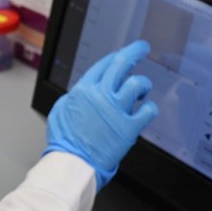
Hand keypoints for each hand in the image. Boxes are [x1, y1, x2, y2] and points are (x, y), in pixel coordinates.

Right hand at [44, 40, 159, 189]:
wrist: (72, 162)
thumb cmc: (65, 141)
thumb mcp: (61, 110)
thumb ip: (75, 97)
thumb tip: (84, 92)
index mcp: (84, 90)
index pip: (105, 64)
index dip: (118, 55)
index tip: (126, 52)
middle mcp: (101, 96)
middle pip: (122, 64)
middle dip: (135, 51)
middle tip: (143, 48)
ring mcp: (116, 111)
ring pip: (137, 84)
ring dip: (143, 84)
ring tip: (143, 90)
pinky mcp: (128, 128)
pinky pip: (148, 110)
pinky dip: (150, 108)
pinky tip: (147, 111)